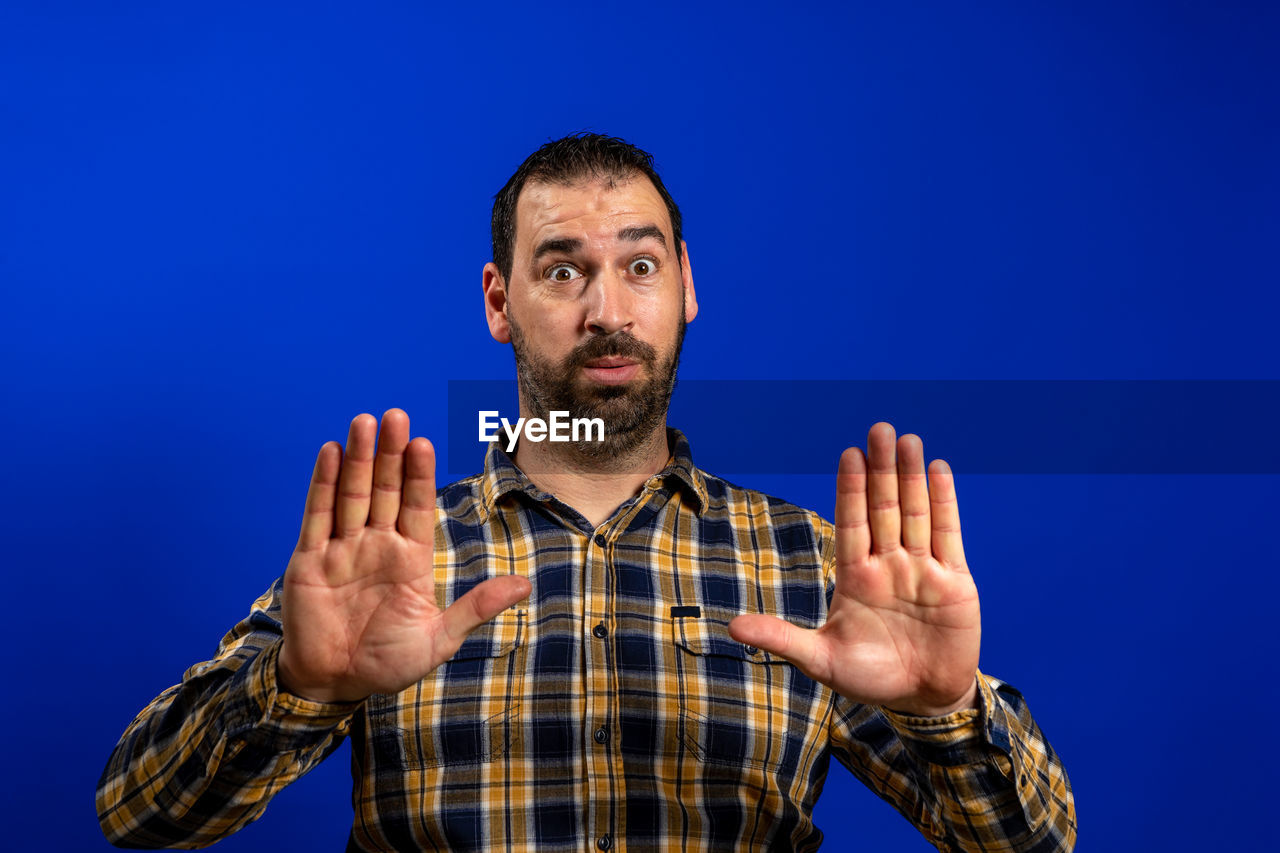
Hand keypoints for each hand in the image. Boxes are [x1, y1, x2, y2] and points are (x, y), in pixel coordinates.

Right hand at [277, 409, 530, 702]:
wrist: (334, 685)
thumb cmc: (388, 664)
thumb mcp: (439, 639)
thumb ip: (476, 607)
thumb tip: (525, 585)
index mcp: (410, 558)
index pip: (417, 506)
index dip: (419, 475)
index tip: (423, 443)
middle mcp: (377, 545)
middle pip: (384, 490)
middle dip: (389, 454)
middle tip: (395, 416)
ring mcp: (342, 549)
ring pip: (351, 494)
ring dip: (356, 459)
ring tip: (363, 423)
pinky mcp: (309, 560)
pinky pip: (317, 515)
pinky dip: (323, 484)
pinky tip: (331, 452)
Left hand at [730, 422, 979, 715]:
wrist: (921, 701)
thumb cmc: (868, 678)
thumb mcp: (820, 660)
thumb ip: (780, 638)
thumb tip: (730, 628)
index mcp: (855, 577)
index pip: (852, 523)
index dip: (850, 489)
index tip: (848, 454)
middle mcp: (888, 565)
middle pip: (883, 508)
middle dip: (881, 470)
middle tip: (877, 429)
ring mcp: (921, 569)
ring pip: (915, 513)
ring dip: (911, 477)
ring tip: (906, 440)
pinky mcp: (954, 581)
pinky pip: (948, 534)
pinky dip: (944, 502)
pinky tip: (938, 469)